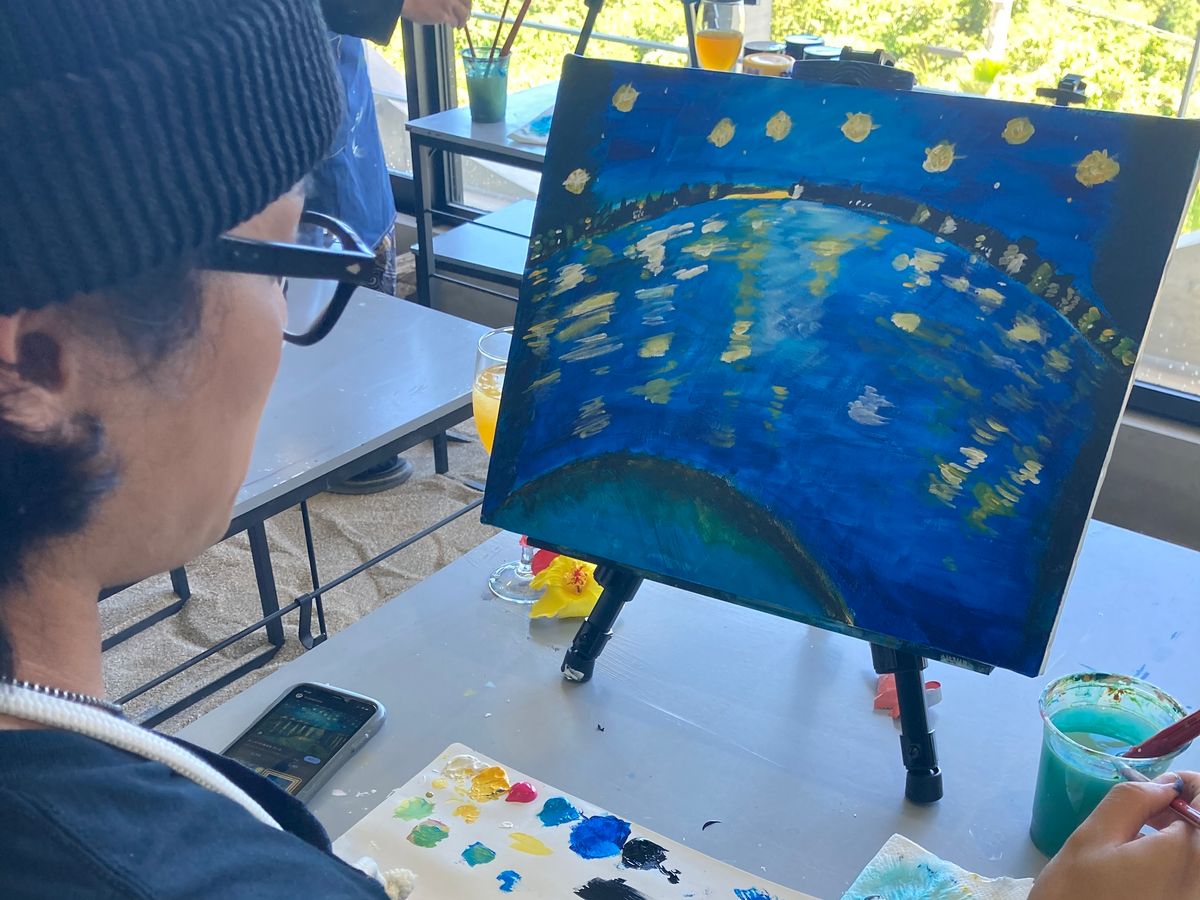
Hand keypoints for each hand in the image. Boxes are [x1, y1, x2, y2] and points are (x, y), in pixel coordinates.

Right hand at [402, 0, 470, 26]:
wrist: (404, 0)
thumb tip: (450, 3)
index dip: (466, 2)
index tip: (466, 5)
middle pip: (467, 3)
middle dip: (467, 10)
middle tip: (466, 16)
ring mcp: (448, 3)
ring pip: (463, 14)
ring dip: (462, 20)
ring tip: (459, 24)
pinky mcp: (444, 14)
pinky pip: (454, 21)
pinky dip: (454, 24)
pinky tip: (452, 25)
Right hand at [1029, 773, 1199, 899]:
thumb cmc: (1077, 896)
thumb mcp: (1091, 839)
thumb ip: (1130, 801)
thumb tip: (1163, 786)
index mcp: (1189, 854)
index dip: (1186, 784)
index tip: (1156, 789)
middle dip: (1183, 811)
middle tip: (1146, 811)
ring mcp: (1198, 897)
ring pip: (1199, 854)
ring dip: (1183, 838)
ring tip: (1145, 840)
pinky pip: (1193, 878)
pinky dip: (1180, 864)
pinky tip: (1151, 868)